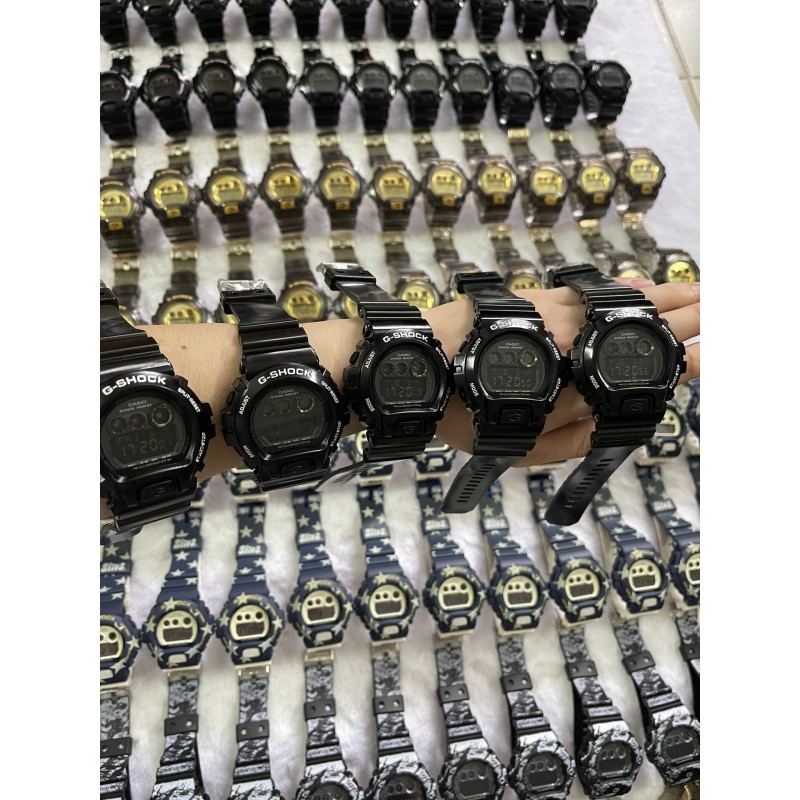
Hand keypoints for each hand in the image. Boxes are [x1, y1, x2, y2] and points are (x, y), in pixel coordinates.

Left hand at [431, 279, 699, 466]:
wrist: (416, 368)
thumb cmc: (464, 415)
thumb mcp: (524, 449)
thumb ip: (577, 438)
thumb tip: (617, 421)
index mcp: (584, 381)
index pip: (650, 367)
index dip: (689, 360)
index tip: (715, 353)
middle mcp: (579, 338)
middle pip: (648, 324)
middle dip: (692, 317)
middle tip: (724, 311)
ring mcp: (560, 310)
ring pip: (625, 300)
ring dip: (669, 295)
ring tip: (701, 292)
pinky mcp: (537, 294)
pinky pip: (593, 290)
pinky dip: (625, 289)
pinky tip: (640, 285)